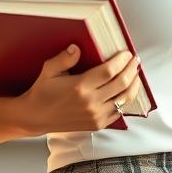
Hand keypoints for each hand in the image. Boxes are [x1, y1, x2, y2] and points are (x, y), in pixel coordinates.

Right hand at [15, 45, 142, 135]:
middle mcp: (90, 102)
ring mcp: (96, 115)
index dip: (122, 61)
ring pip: (124, 99)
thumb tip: (77, 48)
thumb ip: (64, 58)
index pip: (109, 71)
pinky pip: (119, 112)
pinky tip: (127, 91)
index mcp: (79, 87)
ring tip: (136, 74)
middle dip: (132, 69)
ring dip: (134, 85)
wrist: (36, 118)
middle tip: (135, 61)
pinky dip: (126, 100)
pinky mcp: (97, 124)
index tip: (127, 53)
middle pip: (121, 83)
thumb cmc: (42, 93)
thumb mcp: (49, 71)